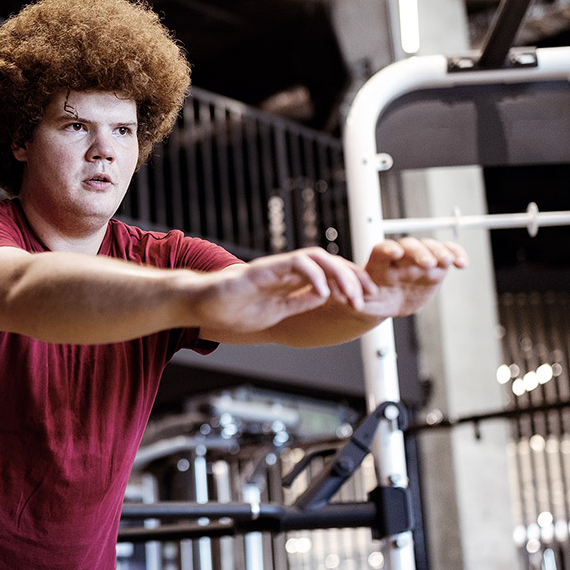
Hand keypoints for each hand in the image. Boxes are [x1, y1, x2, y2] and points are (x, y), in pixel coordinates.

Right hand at [193, 247, 371, 334]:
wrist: (201, 305)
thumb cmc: (231, 309)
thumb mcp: (275, 312)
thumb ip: (298, 303)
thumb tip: (324, 298)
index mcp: (290, 282)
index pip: (328, 274)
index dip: (350, 283)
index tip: (367, 298)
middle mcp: (286, 270)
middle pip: (329, 262)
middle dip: (353, 277)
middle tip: (368, 296)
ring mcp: (276, 268)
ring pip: (317, 258)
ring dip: (339, 275)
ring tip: (351, 295)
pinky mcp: (263, 270)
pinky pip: (294, 265)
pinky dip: (313, 276)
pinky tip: (323, 293)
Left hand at [359, 237, 467, 317]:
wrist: (388, 303)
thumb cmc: (371, 301)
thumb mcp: (361, 303)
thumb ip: (356, 300)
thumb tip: (349, 302)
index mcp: (379, 263)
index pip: (382, 250)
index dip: (388, 249)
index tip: (395, 253)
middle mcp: (400, 257)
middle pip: (409, 246)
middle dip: (419, 253)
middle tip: (427, 263)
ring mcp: (418, 260)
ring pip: (430, 248)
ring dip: (439, 252)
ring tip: (449, 262)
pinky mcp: (435, 266)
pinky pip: (447, 254)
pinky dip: (456, 254)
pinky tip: (462, 263)